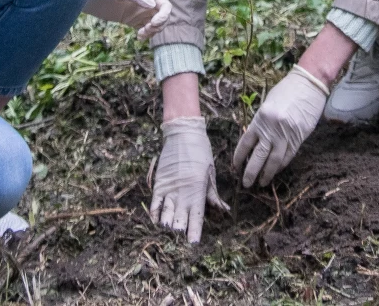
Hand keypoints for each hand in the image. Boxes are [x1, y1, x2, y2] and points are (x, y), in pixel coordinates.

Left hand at [82, 0, 172, 38]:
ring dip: (153, 32)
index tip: (153, 23)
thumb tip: (152, 5)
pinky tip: (138, 37)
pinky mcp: (133, 21)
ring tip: (141, 35)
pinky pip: (146, 29)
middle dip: (159, 25)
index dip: (164, 15)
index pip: (164, 5)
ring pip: (155, 25)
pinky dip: (146, 35)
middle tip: (146, 30)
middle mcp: (145, 3)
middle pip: (163, 17)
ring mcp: (140, 12)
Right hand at [151, 117, 229, 243]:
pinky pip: (154, 204)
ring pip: (166, 215)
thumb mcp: (210, 172)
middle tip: (181, 240)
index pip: (196, 218)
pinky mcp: (159, 184)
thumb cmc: (201, 152)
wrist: (183, 133)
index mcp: (198, 191)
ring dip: (168, 226)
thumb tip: (224, 210)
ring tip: (169, 234)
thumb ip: (213, 194)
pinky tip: (156, 222)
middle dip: (180, 232)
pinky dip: (154, 215)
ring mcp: (169, 189)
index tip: (193, 245)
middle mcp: (183, 193)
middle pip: (180, 220)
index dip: (194, 232)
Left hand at [232, 66, 328, 188]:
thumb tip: (255, 141)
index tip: (236, 167)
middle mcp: (272, 128)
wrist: (309, 84)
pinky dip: (281, 165)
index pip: (246, 143)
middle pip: (258, 156)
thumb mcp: (268, 103)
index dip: (239, 157)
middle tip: (246, 184)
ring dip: (267, 174)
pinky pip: (288, 156)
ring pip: (274, 160)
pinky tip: (276, 171)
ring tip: (262, 183)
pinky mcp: (299, 137)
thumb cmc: (287, 90)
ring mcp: (286, 134)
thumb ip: (262, 122)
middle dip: (251, 172)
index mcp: (261, 118)